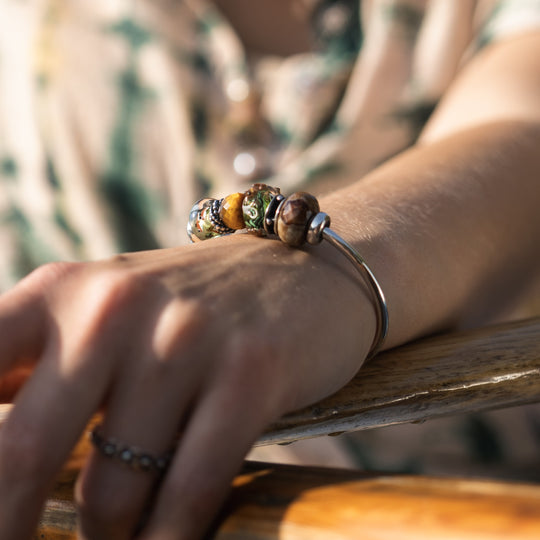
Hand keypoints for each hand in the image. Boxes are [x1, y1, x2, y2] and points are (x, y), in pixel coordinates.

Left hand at [0, 233, 374, 538]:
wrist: (294, 271)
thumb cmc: (188, 308)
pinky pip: (190, 490)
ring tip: (118, 529)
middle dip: (10, 528)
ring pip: (114, 491)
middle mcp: (114, 306)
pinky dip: (169, 538)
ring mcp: (187, 337)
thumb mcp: (104, 314)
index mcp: (58, 290)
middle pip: (21, 454)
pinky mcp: (250, 370)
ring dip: (109, 534)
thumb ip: (36, 370)